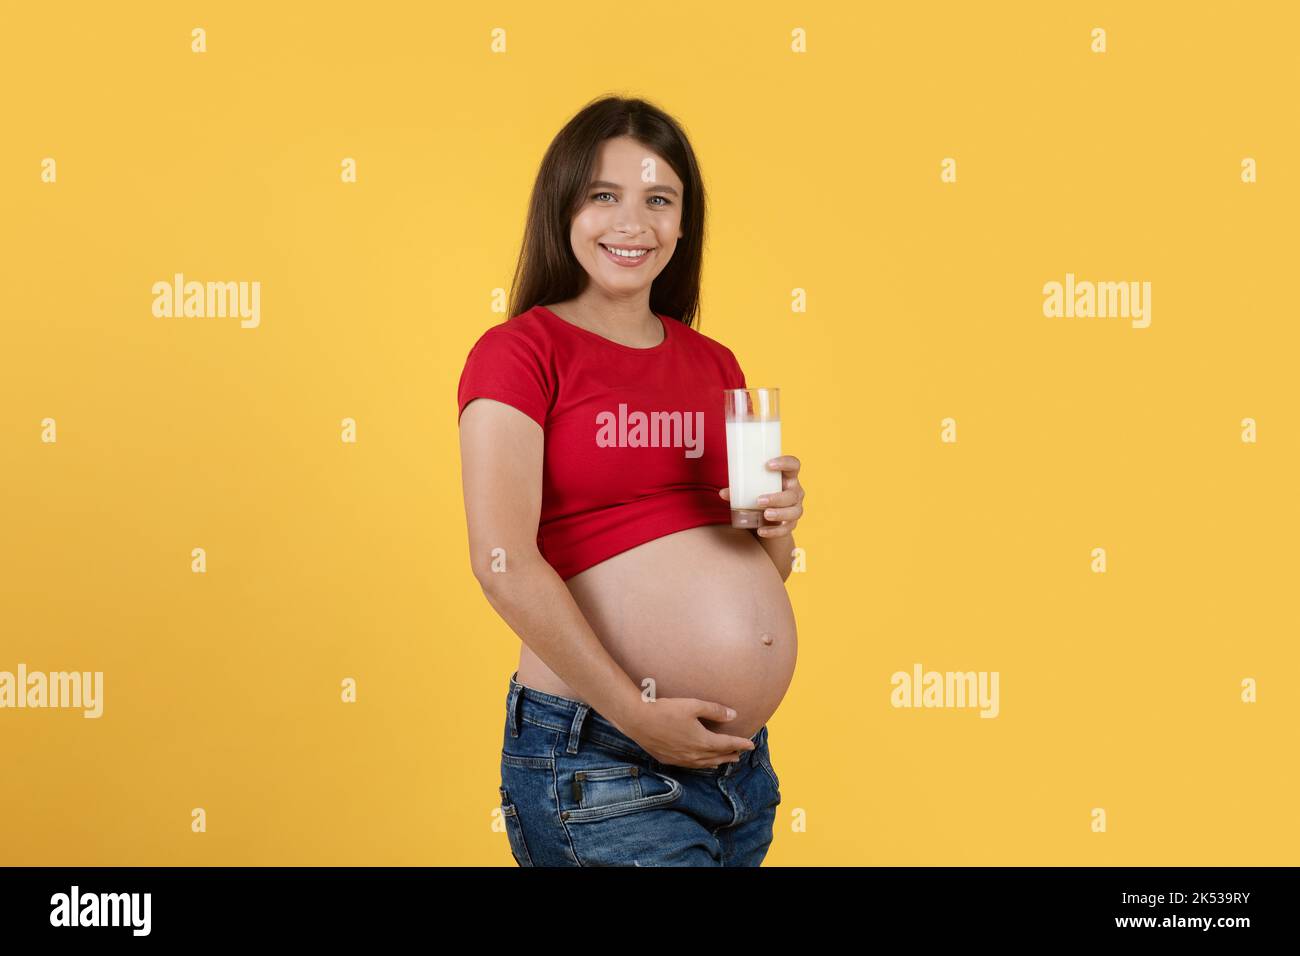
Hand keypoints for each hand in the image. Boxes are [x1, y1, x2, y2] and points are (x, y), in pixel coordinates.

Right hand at [620, 696, 755, 768]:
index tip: (751, 744)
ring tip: (725, 761)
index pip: (727, 744)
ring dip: (717, 762)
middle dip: (731, 755)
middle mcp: (694, 754)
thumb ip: (715, 710)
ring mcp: (681, 759)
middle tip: (740, 753)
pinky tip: (700, 762)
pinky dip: (701, 764)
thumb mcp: (693, 705)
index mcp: (703, 741)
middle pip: (718, 757)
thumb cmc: (666, 710)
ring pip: (705, 764)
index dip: (741, 744)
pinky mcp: (669, 760)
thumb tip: (733, 715)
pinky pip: (691, 765)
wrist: (638, 720)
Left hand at [719, 453, 804, 536]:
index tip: (768, 465)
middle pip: (793, 494)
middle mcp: (795, 492)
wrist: (767, 517)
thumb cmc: (759, 494)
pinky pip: (786, 529)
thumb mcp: (751, 490)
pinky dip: (773, 531)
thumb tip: (722, 493)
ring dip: (779, 514)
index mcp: (787, 477)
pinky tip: (762, 531)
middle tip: (759, 500)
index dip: (785, 462)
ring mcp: (795, 508)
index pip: (794, 465)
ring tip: (765, 515)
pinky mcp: (791, 524)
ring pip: (794, 512)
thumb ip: (737, 491)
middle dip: (777, 498)